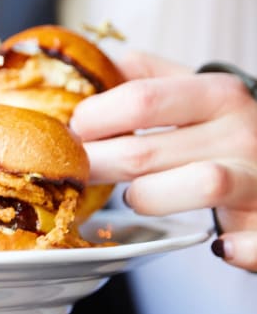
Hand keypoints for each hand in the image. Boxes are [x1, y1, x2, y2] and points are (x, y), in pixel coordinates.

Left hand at [70, 52, 256, 270]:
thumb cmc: (223, 128)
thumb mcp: (191, 89)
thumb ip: (143, 75)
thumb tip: (89, 65)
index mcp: (217, 95)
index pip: (140, 100)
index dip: (93, 118)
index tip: (75, 130)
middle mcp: (241, 133)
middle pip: (144, 153)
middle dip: (95, 164)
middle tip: (77, 170)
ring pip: (197, 187)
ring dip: (147, 198)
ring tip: (134, 196)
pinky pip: (251, 243)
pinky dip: (235, 248)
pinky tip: (218, 244)